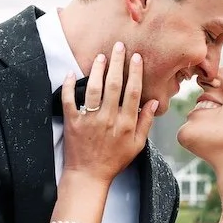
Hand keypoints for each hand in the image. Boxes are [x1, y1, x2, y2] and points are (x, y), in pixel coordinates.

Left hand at [61, 43, 156, 182]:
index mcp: (126, 124)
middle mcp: (109, 119)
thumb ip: (146, 123)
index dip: (135, 72)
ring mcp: (90, 120)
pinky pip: (69, 100)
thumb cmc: (114, 161)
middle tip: (118, 46)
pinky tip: (71, 73)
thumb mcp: (136, 145)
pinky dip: (68, 86)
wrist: (89, 176)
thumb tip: (154, 102)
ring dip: (97, 70)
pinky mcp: (73, 123)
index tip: (136, 57)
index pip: (132, 92)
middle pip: (114, 84)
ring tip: (100, 56)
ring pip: (93, 88)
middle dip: (117, 63)